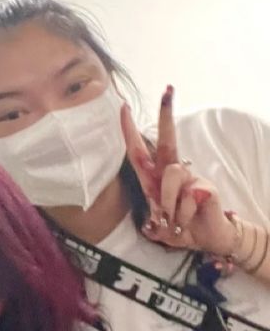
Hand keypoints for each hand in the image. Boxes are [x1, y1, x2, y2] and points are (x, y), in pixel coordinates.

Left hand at [121, 86, 235, 255]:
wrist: (207, 239)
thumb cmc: (181, 228)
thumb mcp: (159, 229)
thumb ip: (153, 225)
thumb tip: (152, 224)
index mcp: (154, 179)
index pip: (138, 151)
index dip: (130, 132)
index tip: (124, 108)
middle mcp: (172, 173)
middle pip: (166, 140)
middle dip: (166, 116)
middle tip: (167, 91)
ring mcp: (190, 178)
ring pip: (171, 177)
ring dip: (169, 205)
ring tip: (175, 221)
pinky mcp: (204, 187)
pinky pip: (187, 198)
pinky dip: (183, 216)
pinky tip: (188, 220)